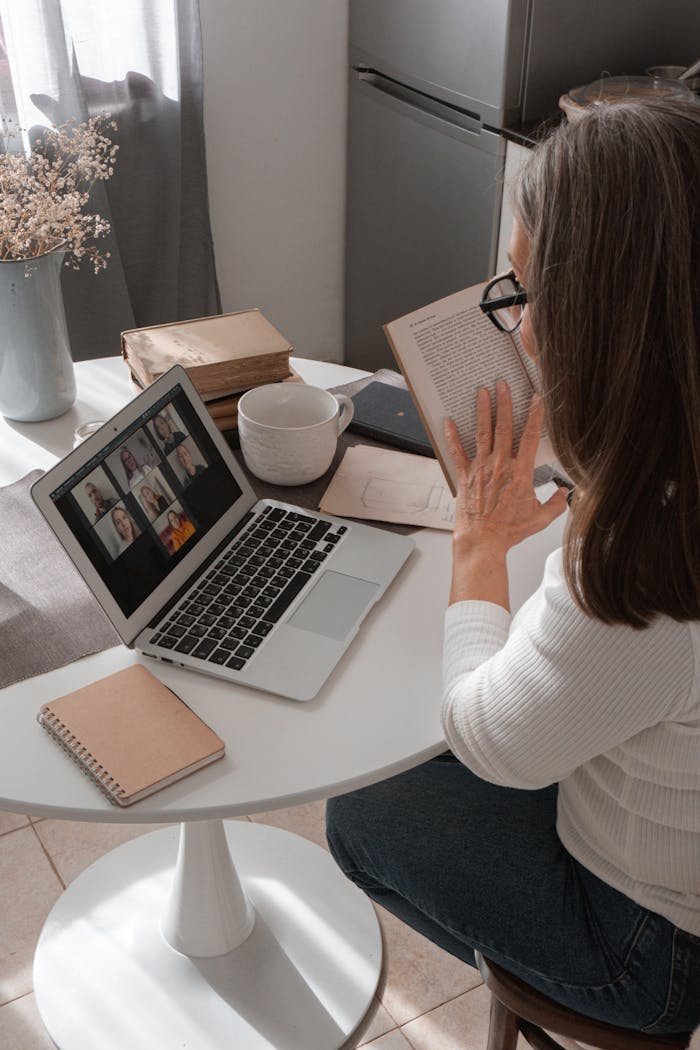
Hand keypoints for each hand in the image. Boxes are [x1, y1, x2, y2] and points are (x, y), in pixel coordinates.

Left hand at [444, 382, 567, 560]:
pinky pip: (458, 452)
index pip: (530, 437)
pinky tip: (448, 421)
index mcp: (521, 473)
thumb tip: (564, 493)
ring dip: (482, 411)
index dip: (534, 415)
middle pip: (504, 428)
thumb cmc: (509, 531)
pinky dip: (453, 436)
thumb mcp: (540, 518)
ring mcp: (481, 469)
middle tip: (503, 384)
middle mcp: (500, 466)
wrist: (483, 541)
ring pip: (483, 434)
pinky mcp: (465, 477)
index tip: (536, 399)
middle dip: (504, 403)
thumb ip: (555, 504)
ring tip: (482, 392)